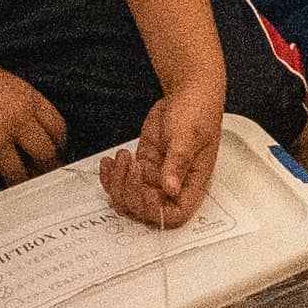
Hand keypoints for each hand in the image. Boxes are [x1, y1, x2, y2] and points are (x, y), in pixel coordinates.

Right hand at [0, 44, 68, 188]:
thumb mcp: (9, 83)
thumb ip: (27, 106)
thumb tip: (37, 135)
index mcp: (29, 99)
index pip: (58, 129)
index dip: (59, 145)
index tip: (55, 153)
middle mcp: (17, 120)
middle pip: (45, 156)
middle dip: (45, 169)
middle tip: (41, 174)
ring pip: (18, 175)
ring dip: (17, 181)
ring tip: (14, 182)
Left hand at [101, 72, 223, 226]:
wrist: (187, 92)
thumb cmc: (198, 111)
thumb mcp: (189, 135)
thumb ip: (178, 162)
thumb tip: (171, 188)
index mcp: (192, 182)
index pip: (175, 214)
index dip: (155, 209)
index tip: (144, 189)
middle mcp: (173, 185)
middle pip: (146, 209)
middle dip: (131, 192)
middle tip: (131, 166)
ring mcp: (155, 177)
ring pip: (130, 198)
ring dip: (118, 183)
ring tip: (122, 157)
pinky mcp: (142, 167)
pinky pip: (122, 181)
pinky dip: (110, 176)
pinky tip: (108, 162)